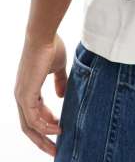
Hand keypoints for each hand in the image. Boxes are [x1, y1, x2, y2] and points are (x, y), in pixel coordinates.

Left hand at [14, 33, 67, 156]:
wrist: (44, 36)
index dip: (47, 125)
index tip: (61, 131)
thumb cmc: (51, 47)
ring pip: (29, 126)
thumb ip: (60, 81)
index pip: (35, 114)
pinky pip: (33, 119)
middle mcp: (21, 96)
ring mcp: (21, 96)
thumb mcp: (57, 68)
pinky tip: (57, 129)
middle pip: (29, 126)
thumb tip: (62, 95)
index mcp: (28, 89)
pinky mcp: (25, 95)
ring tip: (58, 145)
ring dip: (44, 137)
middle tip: (55, 150)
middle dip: (42, 140)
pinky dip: (45, 127)